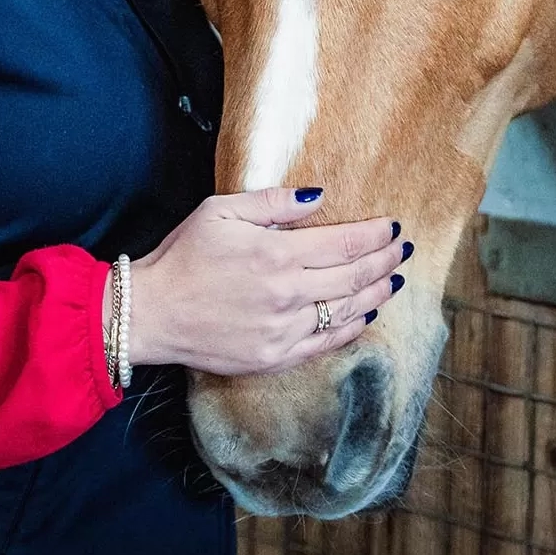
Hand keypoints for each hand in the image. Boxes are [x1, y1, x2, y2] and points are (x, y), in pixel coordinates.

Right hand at [119, 187, 409, 374]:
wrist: (152, 312)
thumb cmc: (183, 255)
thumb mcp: (221, 210)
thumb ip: (273, 202)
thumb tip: (319, 197)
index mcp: (276, 254)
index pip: (344, 243)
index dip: (375, 234)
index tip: (393, 226)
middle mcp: (287, 295)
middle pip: (354, 277)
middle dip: (384, 260)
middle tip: (403, 249)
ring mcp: (284, 331)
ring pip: (346, 312)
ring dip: (376, 294)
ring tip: (395, 279)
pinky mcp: (275, 357)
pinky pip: (325, 343)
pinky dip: (351, 328)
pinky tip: (364, 316)